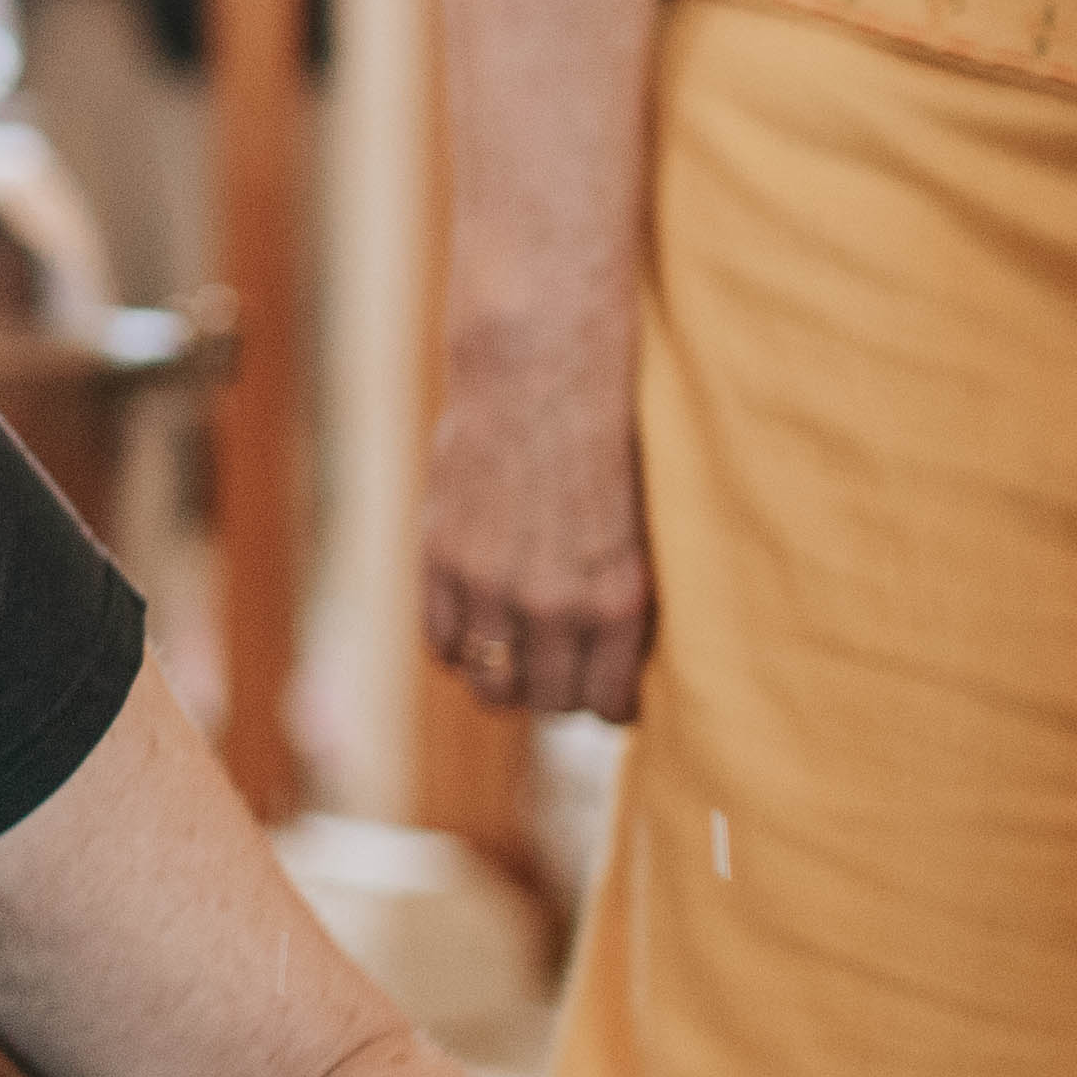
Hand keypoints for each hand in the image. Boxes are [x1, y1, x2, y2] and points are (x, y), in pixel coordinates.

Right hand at [422, 318, 655, 723]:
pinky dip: (458, 645)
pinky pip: (442, 644)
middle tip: (561, 668)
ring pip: (491, 685)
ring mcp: (492, 585)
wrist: (541, 371)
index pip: (608, 704)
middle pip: (547, 703)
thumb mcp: (634, 530)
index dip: (609, 704)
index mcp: (617, 599)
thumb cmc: (604, 441)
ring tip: (516, 650)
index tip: (606, 692)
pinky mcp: (443, 560)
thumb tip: (606, 659)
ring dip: (504, 677)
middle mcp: (555, 604)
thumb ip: (615, 598)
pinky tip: (476, 622)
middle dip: (557, 694)